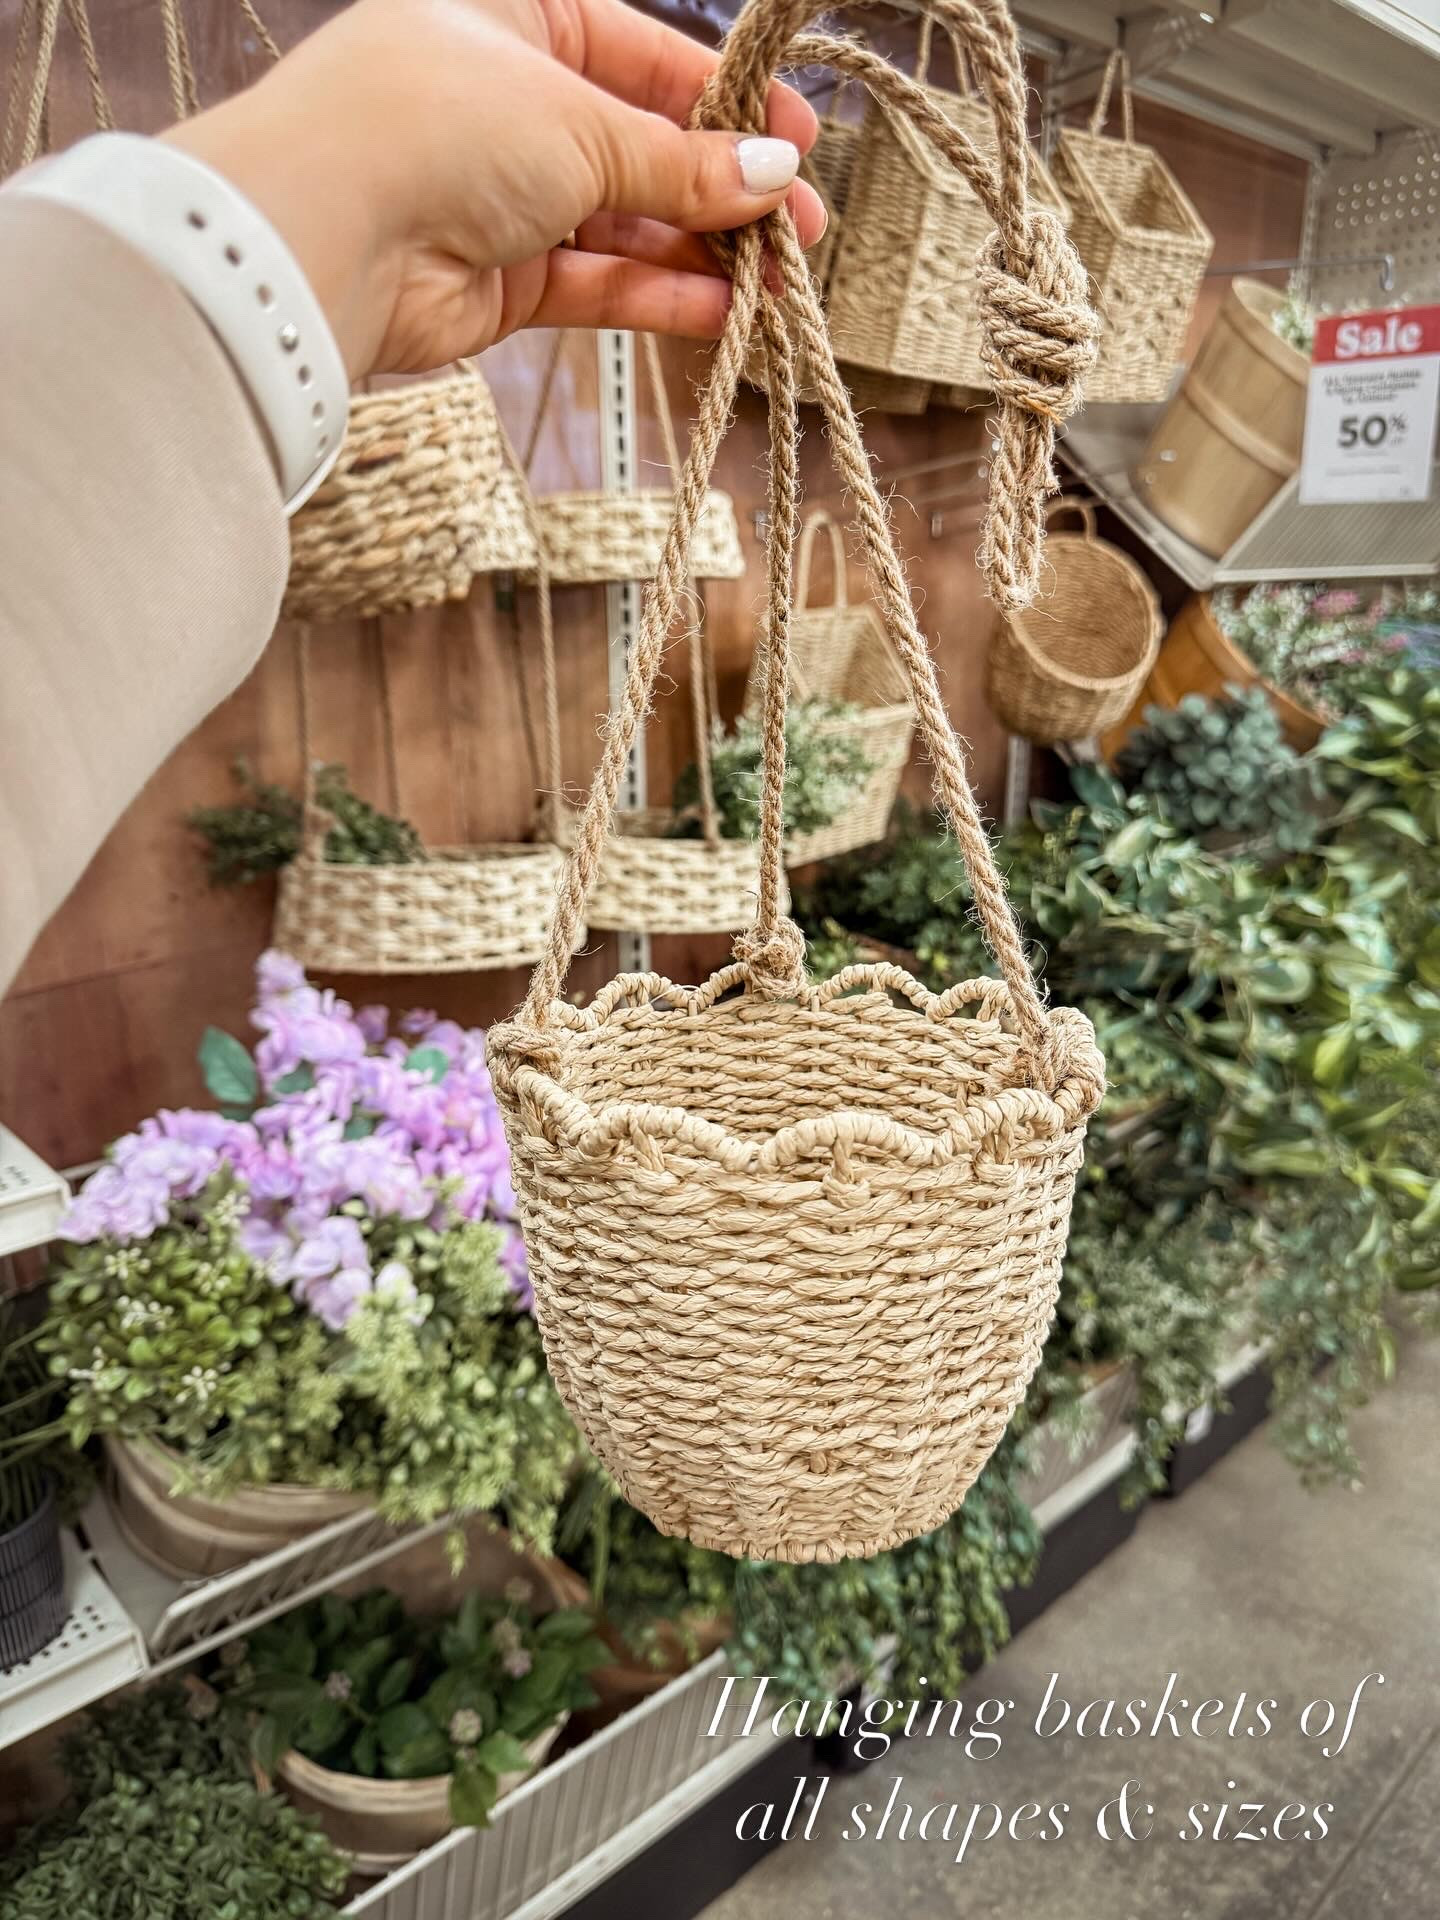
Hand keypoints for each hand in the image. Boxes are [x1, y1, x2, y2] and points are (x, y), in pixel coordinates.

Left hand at [164, 0, 824, 376]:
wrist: (325, 232)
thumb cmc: (436, 124)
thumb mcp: (581, 123)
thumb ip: (683, 164)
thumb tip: (773, 175)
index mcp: (518, 19)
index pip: (645, 56)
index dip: (727, 102)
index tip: (798, 143)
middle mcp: (510, 106)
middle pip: (643, 149)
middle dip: (726, 190)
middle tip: (801, 228)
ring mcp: (505, 199)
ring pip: (627, 227)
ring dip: (703, 253)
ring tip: (779, 280)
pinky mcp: (500, 283)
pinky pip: (599, 284)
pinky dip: (662, 297)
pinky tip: (726, 310)